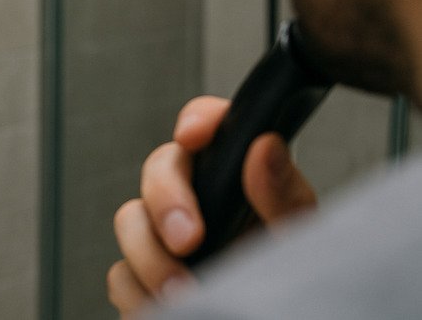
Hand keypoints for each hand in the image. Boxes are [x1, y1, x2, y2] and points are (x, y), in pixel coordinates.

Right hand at [107, 96, 317, 316]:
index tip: (192, 136)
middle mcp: (199, 200)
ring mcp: (167, 239)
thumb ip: (283, 197)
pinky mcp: (145, 278)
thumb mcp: (299, 242)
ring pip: (131, 222)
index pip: (212, 126)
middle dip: (165, 200)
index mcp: (239, 178)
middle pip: (159, 168)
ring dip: (151, 260)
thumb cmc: (296, 285)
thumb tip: (265, 146)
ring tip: (184, 296)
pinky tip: (169, 311)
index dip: (198, 120)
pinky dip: (140, 297)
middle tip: (188, 240)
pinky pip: (122, 275)